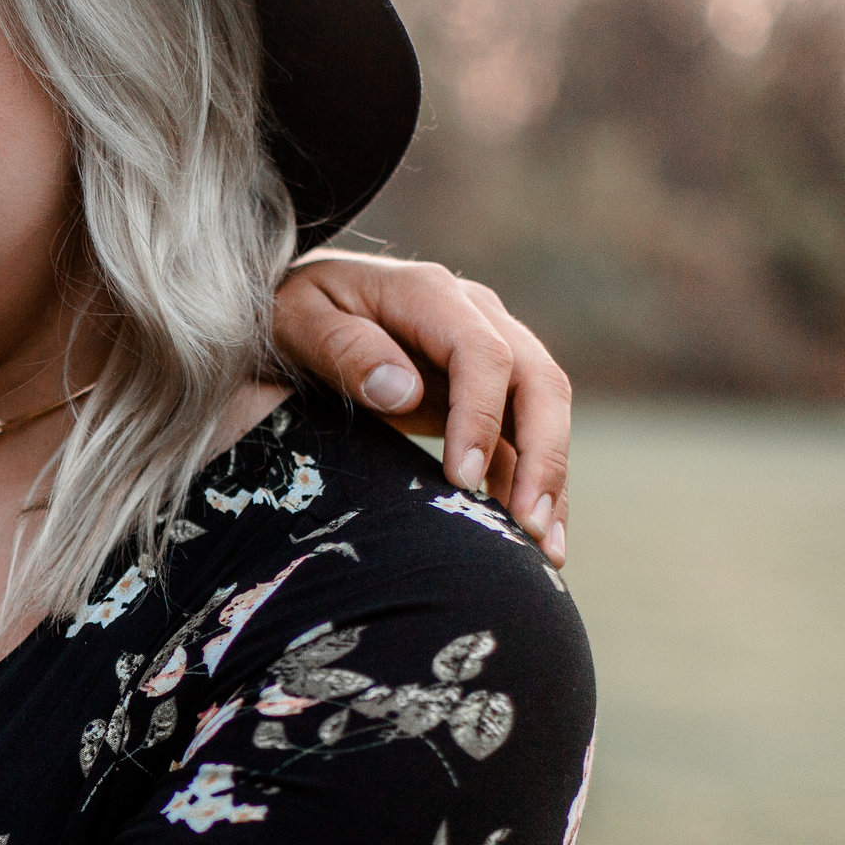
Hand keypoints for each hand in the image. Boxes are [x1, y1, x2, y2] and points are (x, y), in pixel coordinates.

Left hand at [272, 253, 571, 567]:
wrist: (302, 303)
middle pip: (539, 382)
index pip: (483, 355)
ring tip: (546, 549)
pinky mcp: (487, 394)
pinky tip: (537, 542)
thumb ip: (342, 347)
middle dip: (542, 455)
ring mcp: (489, 354)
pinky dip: (533, 487)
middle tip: (528, 524)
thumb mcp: (296, 319)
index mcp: (429, 295)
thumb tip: (402, 391)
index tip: (462, 477)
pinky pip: (522, 440)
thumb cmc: (293, 311)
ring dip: (551, 480)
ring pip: (543, 414)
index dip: (479, 417)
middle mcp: (476, 318)